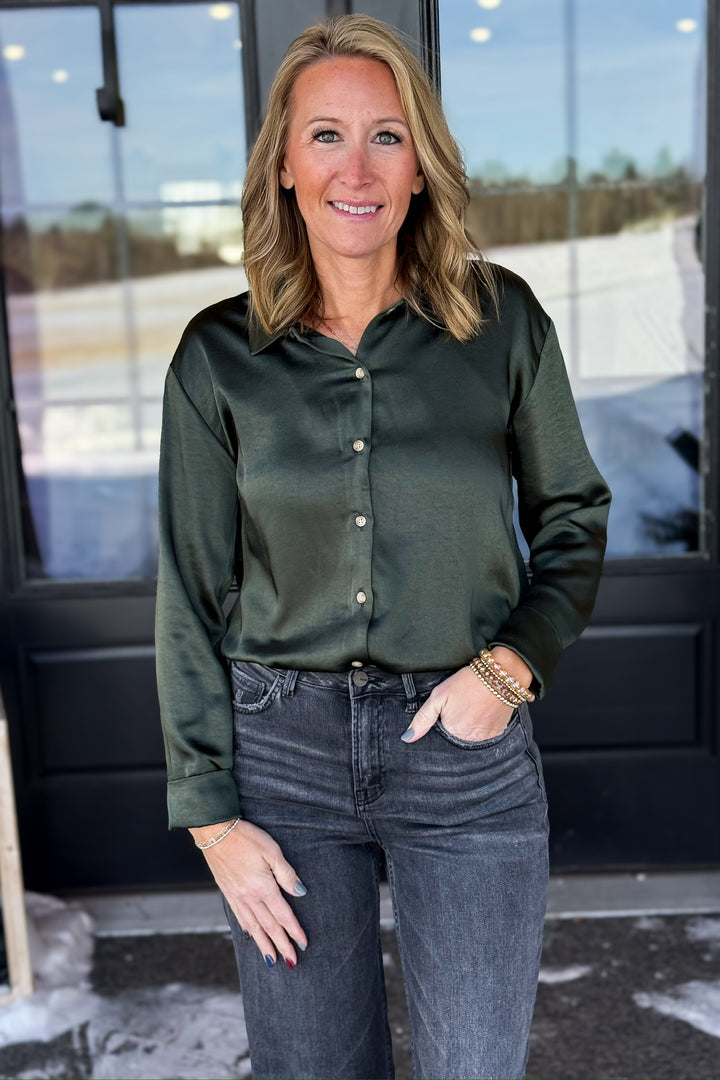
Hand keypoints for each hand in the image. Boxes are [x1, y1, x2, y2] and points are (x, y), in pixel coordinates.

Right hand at [189, 819, 307, 967]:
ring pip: (253, 927)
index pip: (283, 915)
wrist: (215, 832)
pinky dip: (248, 931)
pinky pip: (240, 918)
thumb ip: (286, 874)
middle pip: (269, 927)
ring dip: (264, 945)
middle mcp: (249, 897)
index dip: (294, 931)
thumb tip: (300, 893)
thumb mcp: (272, 850)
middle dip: (281, 945)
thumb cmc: (246, 837)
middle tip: (292, 962)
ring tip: (272, 960)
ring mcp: (236, 897)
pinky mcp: (228, 893)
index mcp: (262, 888)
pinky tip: (252, 936)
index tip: (303, 945)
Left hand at [402, 647, 532, 743]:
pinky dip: (484, 723)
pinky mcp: (499, 731)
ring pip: (472, 734)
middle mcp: (469, 739)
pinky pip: (486, 731)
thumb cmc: (466, 683)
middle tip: (463, 703)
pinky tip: (484, 708)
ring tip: (474, 705)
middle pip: (458, 734)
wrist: (500, 674)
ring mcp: (485, 737)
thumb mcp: (438, 696)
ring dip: (471, 723)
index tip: (451, 706)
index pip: (443, 732)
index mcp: (452, 732)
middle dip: (458, 722)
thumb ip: (423, 718)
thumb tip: (407, 738)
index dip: (445, 718)